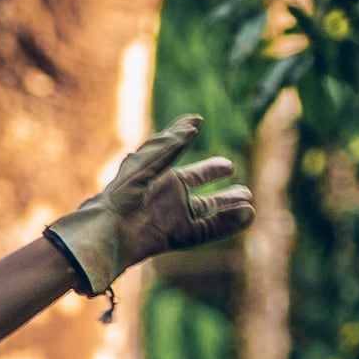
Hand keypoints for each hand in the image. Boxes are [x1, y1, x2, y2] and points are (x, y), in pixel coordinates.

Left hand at [43, 117, 254, 295]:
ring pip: (208, 214)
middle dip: (223, 192)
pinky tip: (248, 214)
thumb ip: (173, 144)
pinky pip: (206, 230)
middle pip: (202, 195)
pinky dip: (227, 223)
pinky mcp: (177, 237)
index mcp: (161, 179)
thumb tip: (197, 121)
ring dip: (228, 207)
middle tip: (243, 188)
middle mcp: (169, 200)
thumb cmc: (123, 192)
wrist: (109, 228)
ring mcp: (174, 219)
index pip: (192, 174)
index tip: (229, 166)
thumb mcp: (148, 161)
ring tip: (249, 200)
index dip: (210, 170)